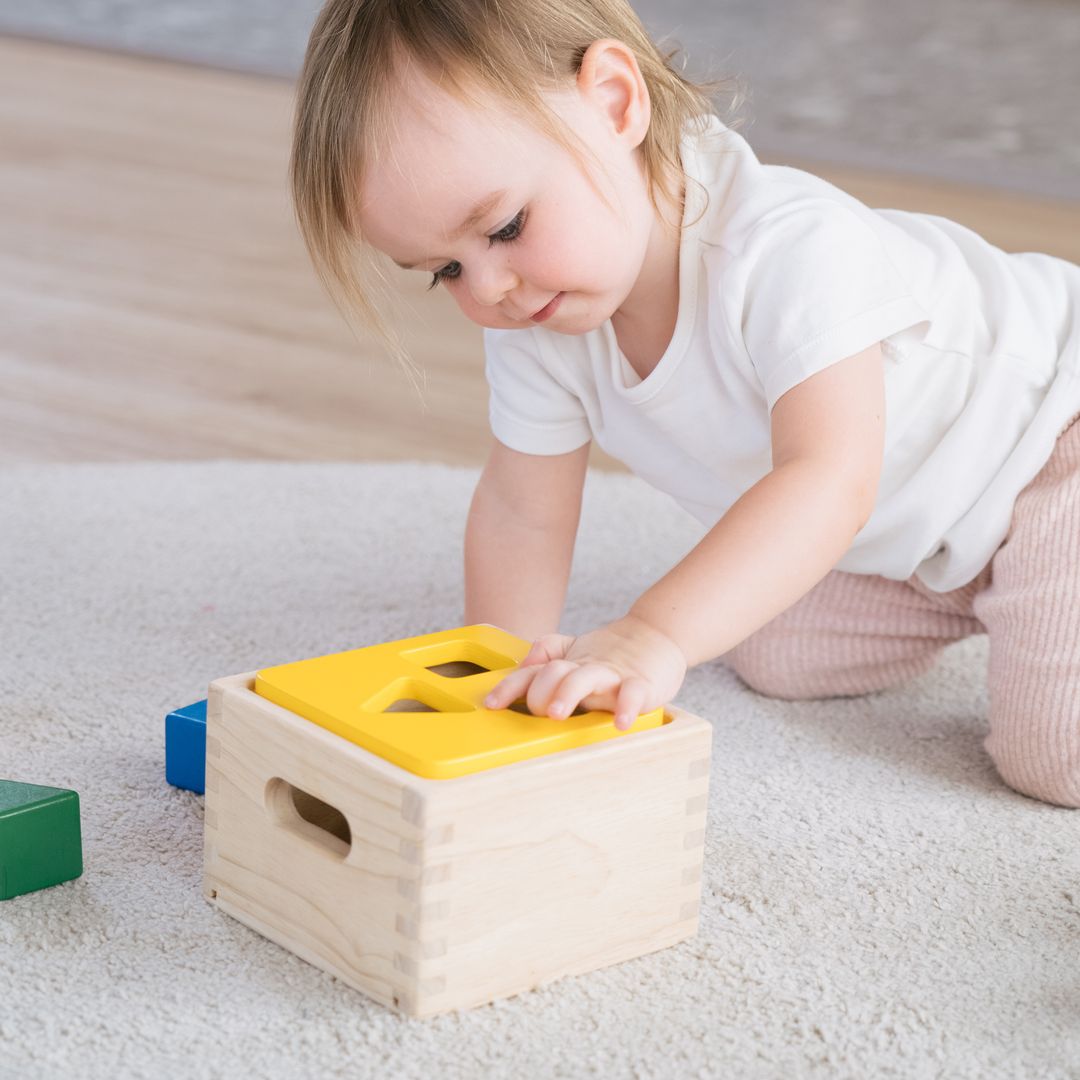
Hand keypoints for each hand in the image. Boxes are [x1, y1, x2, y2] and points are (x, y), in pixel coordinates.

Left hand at [483, 614, 687, 730]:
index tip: (492, 705)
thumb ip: (547, 654)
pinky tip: (620, 722)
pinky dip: (626, 707)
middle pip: (553, 673)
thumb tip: (523, 665)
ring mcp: (611, 675)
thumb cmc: (611, 655)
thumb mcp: (574, 652)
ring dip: (567, 693)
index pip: (530, 673)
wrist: (658, 636)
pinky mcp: (641, 683)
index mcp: (566, 664)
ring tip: (556, 713)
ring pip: (584, 678)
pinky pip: (632, 693)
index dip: (509, 688)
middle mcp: (584, 668)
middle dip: (540, 692)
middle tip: (540, 711)